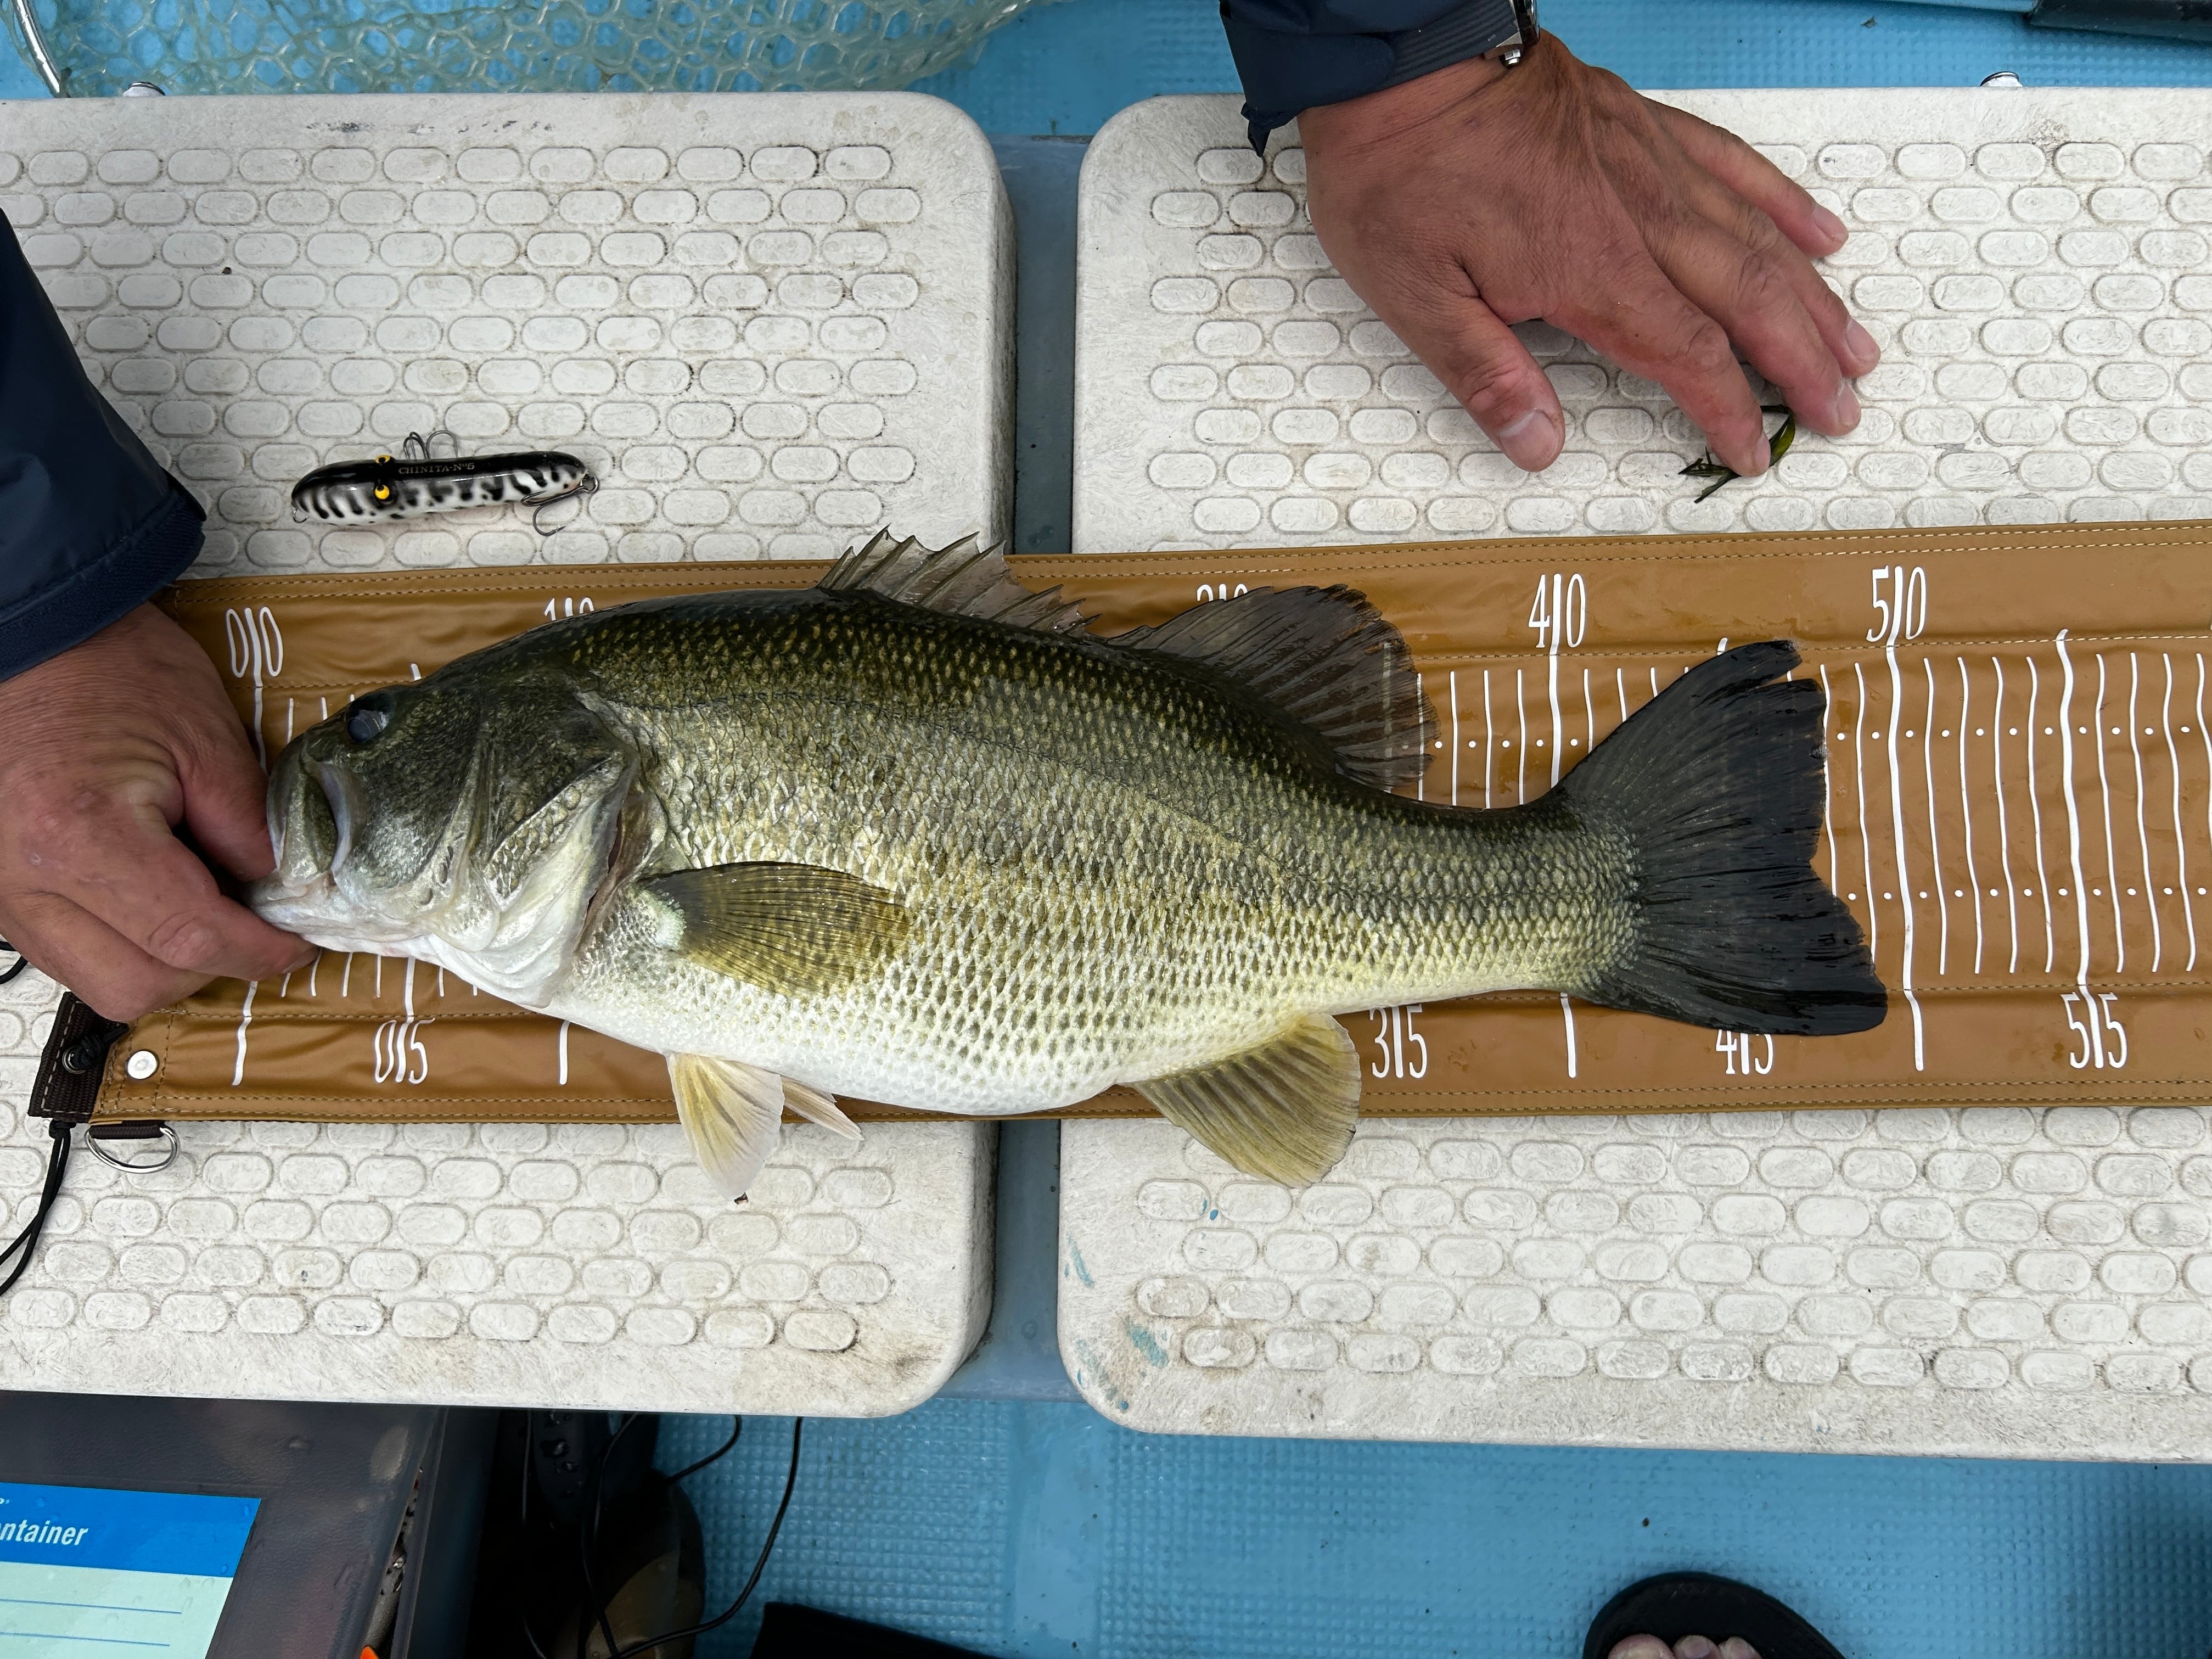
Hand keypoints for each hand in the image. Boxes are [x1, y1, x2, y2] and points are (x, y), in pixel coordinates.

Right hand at [0, 604, 312, 1019]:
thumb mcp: (204, 736)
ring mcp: (4, 894)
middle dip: (210, 967)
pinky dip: (122, 943)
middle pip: (138, 983)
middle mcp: (28, 880)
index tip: (296, 946)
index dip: (257, 952)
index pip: (188, 936)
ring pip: (99, 982)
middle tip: (254, 927)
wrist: (28, 638)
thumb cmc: (108, 671)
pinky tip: (153, 901)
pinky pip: (69, 952)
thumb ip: (247, 824)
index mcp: (82, 837)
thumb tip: (275, 887)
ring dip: (164, 963)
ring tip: (203, 909)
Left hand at [1300, 34, 1879, 476]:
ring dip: (1812, 297)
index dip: (1727, 410)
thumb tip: (1536, 445)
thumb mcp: (1414, 295)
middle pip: (1746, 299)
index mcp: (1588, 268)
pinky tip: (1819, 233)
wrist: (1400, 60)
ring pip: (1757, 237)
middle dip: (1800, 361)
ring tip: (1852, 344)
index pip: (1686, 354)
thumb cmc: (1399, 169)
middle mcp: (1637, 214)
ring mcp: (1647, 163)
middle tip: (1839, 409)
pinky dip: (1782, 202)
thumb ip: (1485, 375)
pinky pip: (1732, 164)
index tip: (1751, 451)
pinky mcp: (1641, 123)